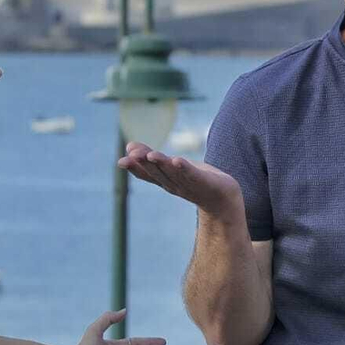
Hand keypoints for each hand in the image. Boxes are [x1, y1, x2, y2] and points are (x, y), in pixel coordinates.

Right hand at [117, 142, 243, 216]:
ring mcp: (190, 185)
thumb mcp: (171, 168)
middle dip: (144, 163)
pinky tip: (178, 161)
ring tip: (151, 154)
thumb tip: (128, 145)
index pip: (147, 174)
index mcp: (165, 181)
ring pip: (173, 173)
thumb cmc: (195, 181)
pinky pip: (194, 175)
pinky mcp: (206, 183)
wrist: (223, 199)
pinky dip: (185, 169)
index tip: (121, 161)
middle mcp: (174, 184)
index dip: (134, 168)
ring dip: (162, 164)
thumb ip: (151, 158)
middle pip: (157, 172)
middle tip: (132, 154)